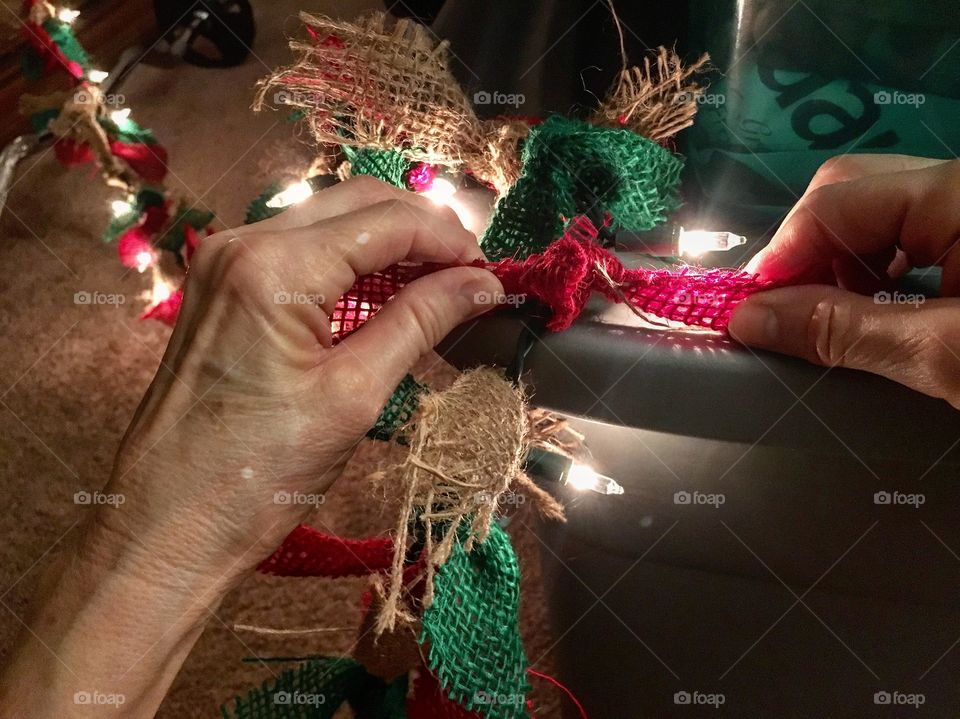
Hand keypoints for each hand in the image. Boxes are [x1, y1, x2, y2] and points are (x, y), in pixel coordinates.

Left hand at [0, 176, 501, 716]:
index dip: (449, 241)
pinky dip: (349, 266)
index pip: (386, 221)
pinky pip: (300, 251)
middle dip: (421, 231)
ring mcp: (224, 260)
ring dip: (387, 245)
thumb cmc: (260, 474)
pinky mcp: (221, 285)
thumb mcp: (355, 395)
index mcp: (274, 266)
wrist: (167, 525)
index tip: (491, 276)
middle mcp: (242, 242)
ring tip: (438, 289)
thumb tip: (484, 284)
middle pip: (357, 203)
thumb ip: (420, 321)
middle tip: (470, 278)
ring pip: (329, 221)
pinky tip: (384, 299)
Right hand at [728, 155, 959, 408]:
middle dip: (806, 252)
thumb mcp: (942, 354)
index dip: (780, 259)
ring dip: (838, 262)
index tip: (748, 314)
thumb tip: (748, 319)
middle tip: (788, 315)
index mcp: (956, 193)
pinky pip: (908, 230)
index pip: (834, 203)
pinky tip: (876, 310)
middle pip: (849, 188)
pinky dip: (877, 269)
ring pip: (875, 209)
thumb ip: (843, 330)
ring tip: (835, 319)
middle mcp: (957, 182)